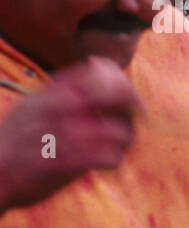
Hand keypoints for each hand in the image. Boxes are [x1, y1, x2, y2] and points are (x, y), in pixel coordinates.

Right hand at [0, 57, 140, 212]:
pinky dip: (111, 161)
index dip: (122, 83)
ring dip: (123, 140)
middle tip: (133, 119)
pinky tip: (103, 163)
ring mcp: (68, 133)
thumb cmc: (16, 138)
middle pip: (120, 96)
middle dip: (133, 107)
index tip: (126, 96)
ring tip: (115, 146)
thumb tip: (99, 64)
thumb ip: (67, 84)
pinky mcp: (70, 161)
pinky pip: (111, 157)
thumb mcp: (35, 101)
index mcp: (56, 89)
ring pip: (121, 131)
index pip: (104, 72)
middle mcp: (63, 106)